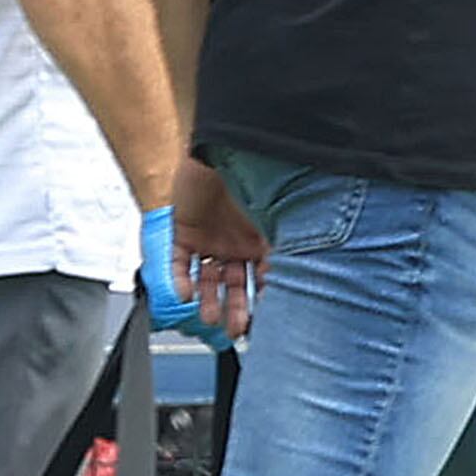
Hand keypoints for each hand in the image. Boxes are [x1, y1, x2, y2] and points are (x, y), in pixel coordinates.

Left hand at [158, 159, 265, 341]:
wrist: (222, 146)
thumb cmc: (257, 174)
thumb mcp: (277, 223)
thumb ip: (283, 255)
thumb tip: (296, 285)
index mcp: (263, 240)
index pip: (264, 278)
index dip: (264, 299)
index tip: (266, 321)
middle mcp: (238, 241)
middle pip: (235, 283)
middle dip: (236, 309)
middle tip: (235, 330)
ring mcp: (211, 237)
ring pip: (207, 278)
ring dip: (208, 300)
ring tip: (208, 317)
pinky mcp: (185, 230)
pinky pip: (179, 261)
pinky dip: (179, 280)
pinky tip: (183, 294)